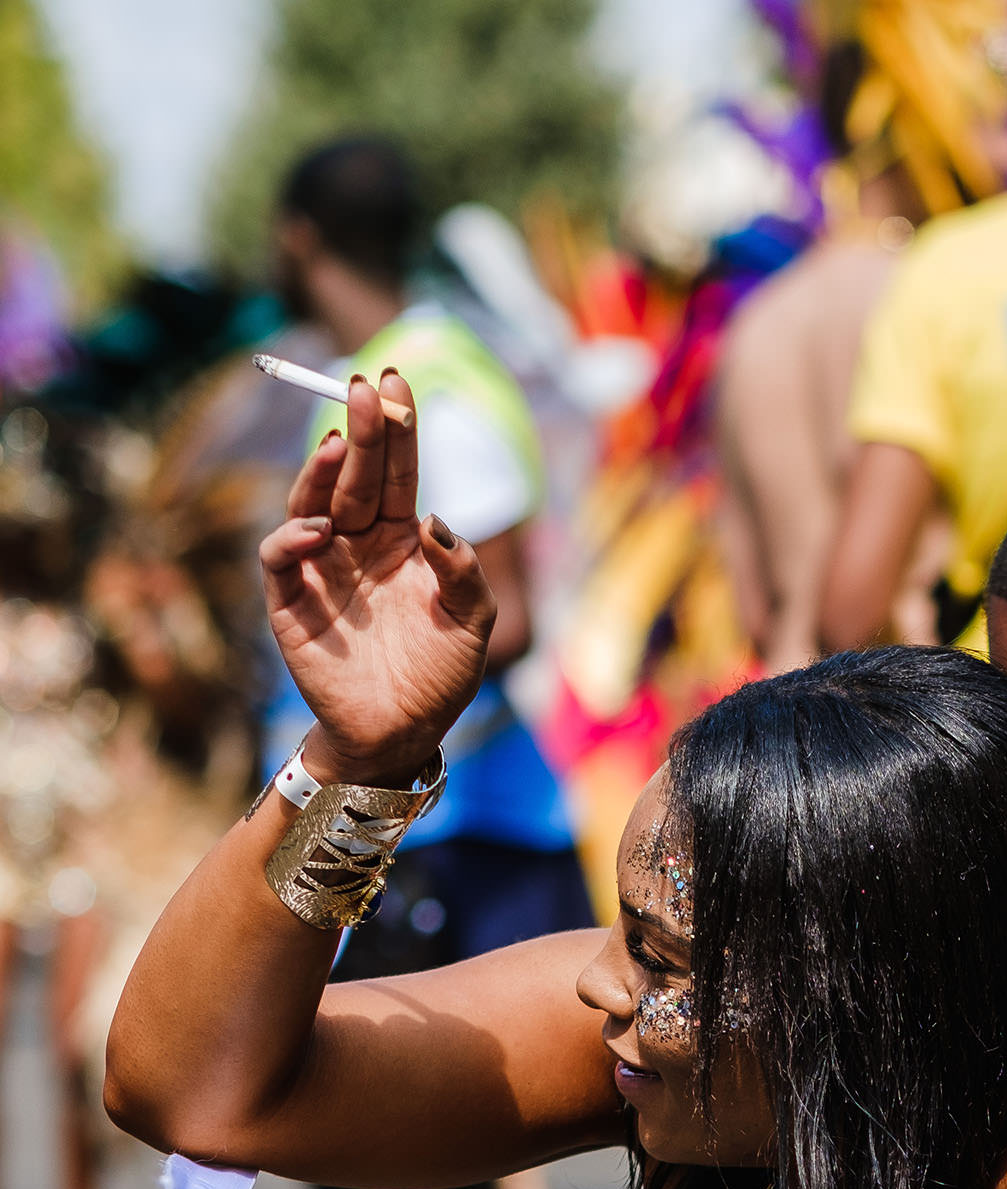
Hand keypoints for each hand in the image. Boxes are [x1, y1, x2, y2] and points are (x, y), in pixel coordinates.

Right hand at [260, 373, 494, 786]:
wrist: (403, 735)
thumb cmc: (440, 678)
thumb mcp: (473, 624)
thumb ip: (465, 573)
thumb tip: (435, 519)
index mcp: (401, 538)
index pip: (396, 471)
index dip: (397, 428)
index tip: (398, 382)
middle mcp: (357, 542)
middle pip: (355, 476)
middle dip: (360, 430)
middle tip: (365, 388)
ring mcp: (321, 567)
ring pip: (312, 502)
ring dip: (322, 471)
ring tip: (337, 443)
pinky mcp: (290, 601)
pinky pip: (281, 557)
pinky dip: (292, 538)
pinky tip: (319, 529)